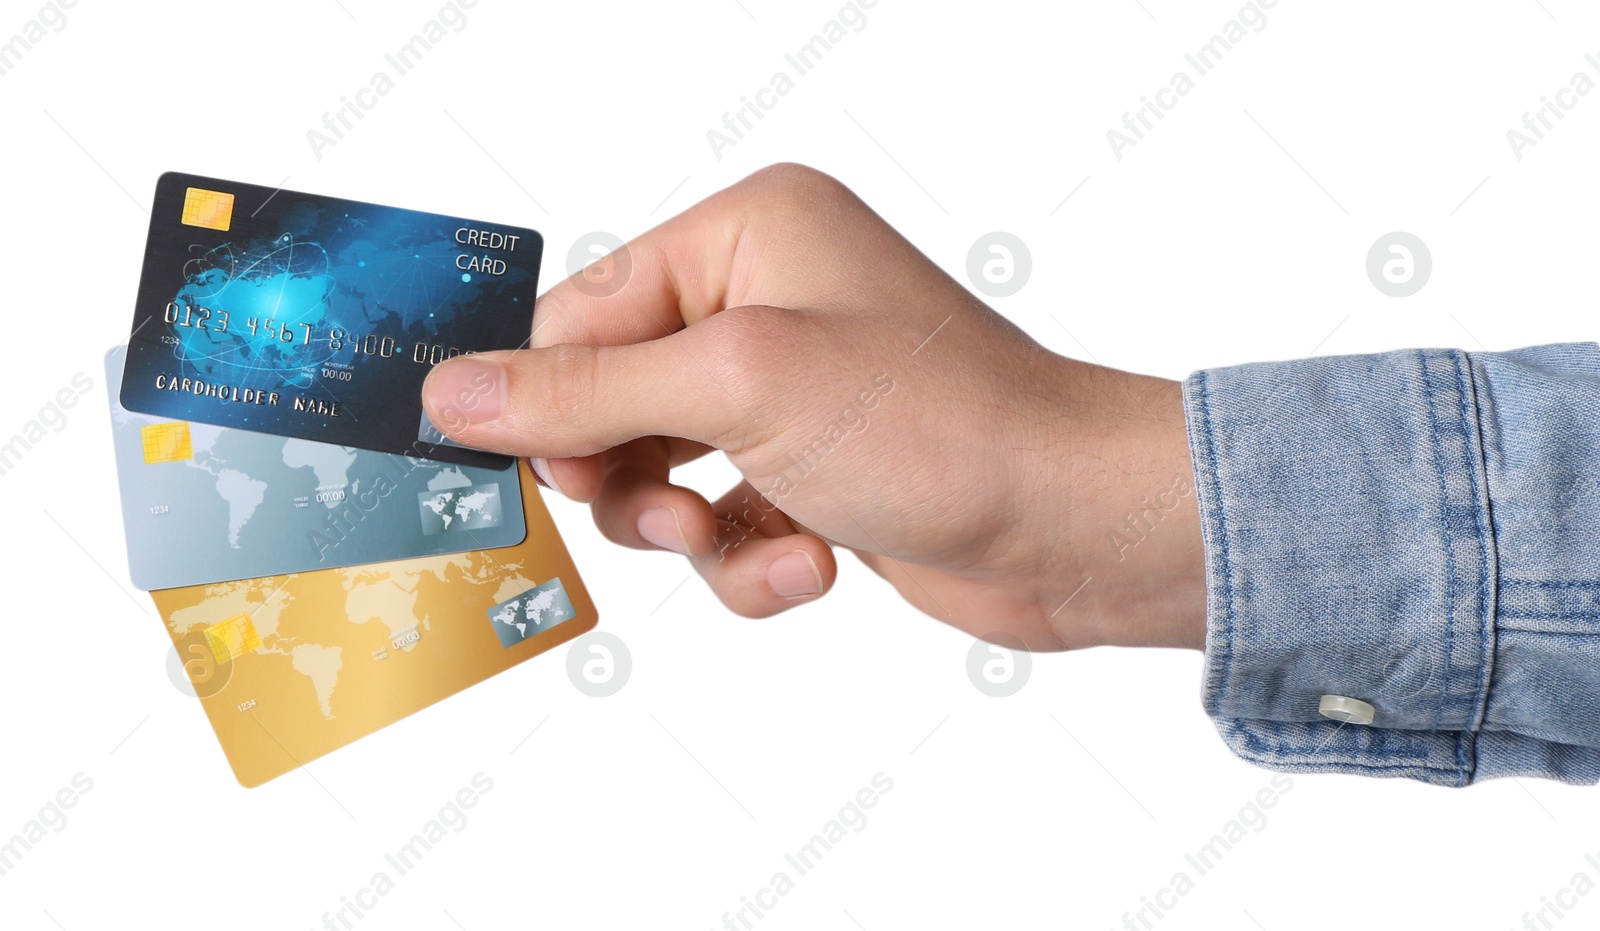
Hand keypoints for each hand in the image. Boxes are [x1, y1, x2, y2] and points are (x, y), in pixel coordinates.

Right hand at [421, 164, 1204, 649]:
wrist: (1073, 524)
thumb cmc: (941, 422)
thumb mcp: (740, 387)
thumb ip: (586, 389)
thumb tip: (452, 390)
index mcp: (748, 235)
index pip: (584, 309)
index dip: (533, 393)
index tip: (486, 465)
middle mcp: (766, 301)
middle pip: (610, 396)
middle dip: (624, 474)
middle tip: (660, 517)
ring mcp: (790, 393)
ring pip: (661, 474)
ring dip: (687, 531)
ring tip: (736, 544)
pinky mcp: (813, 473)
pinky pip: (725, 526)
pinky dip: (752, 563)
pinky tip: (810, 566)